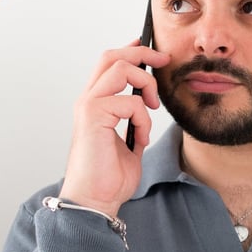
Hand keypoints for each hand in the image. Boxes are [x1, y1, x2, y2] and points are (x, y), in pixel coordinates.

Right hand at [59, 41, 170, 215]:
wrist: (96, 201)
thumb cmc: (109, 178)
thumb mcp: (129, 141)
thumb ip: (134, 120)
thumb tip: (146, 105)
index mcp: (95, 105)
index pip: (109, 64)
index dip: (131, 51)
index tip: (152, 50)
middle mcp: (88, 101)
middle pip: (112, 57)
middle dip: (142, 53)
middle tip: (164, 60)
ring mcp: (88, 107)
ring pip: (120, 69)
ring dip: (145, 84)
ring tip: (153, 107)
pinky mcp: (92, 117)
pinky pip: (130, 102)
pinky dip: (144, 119)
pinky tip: (141, 137)